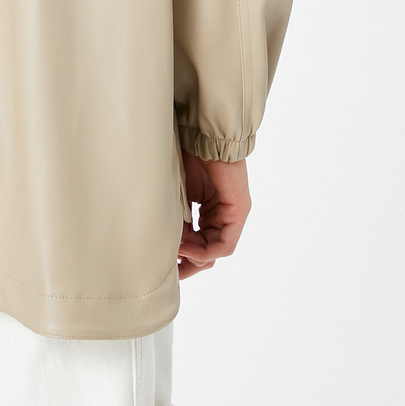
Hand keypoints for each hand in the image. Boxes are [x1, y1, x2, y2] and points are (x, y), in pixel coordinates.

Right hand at [177, 151, 249, 280]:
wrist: (201, 135)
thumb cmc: (187, 155)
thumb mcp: (178, 194)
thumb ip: (177, 218)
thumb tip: (169, 243)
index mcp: (210, 209)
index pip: (200, 242)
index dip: (183, 255)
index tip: (166, 262)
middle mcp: (223, 214)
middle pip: (209, 251)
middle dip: (190, 263)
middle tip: (172, 271)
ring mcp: (233, 213)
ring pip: (216, 250)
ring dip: (194, 257)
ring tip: (175, 253)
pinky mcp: (238, 211)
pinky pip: (224, 245)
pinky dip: (204, 251)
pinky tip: (186, 247)